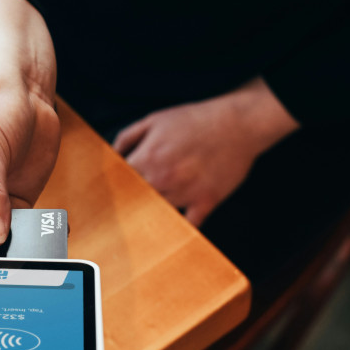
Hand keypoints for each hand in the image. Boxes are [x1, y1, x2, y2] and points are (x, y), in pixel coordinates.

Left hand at [113, 79, 298, 226]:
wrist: (238, 123)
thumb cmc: (195, 120)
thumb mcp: (154, 119)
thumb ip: (127, 138)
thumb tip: (112, 156)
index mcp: (147, 158)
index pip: (119, 182)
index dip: (115, 186)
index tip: (112, 192)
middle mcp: (163, 179)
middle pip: (135, 201)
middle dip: (130, 202)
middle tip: (127, 207)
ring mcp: (185, 193)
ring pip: (158, 213)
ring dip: (152, 213)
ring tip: (147, 218)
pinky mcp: (206, 201)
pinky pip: (188, 225)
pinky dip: (180, 229)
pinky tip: (173, 229)